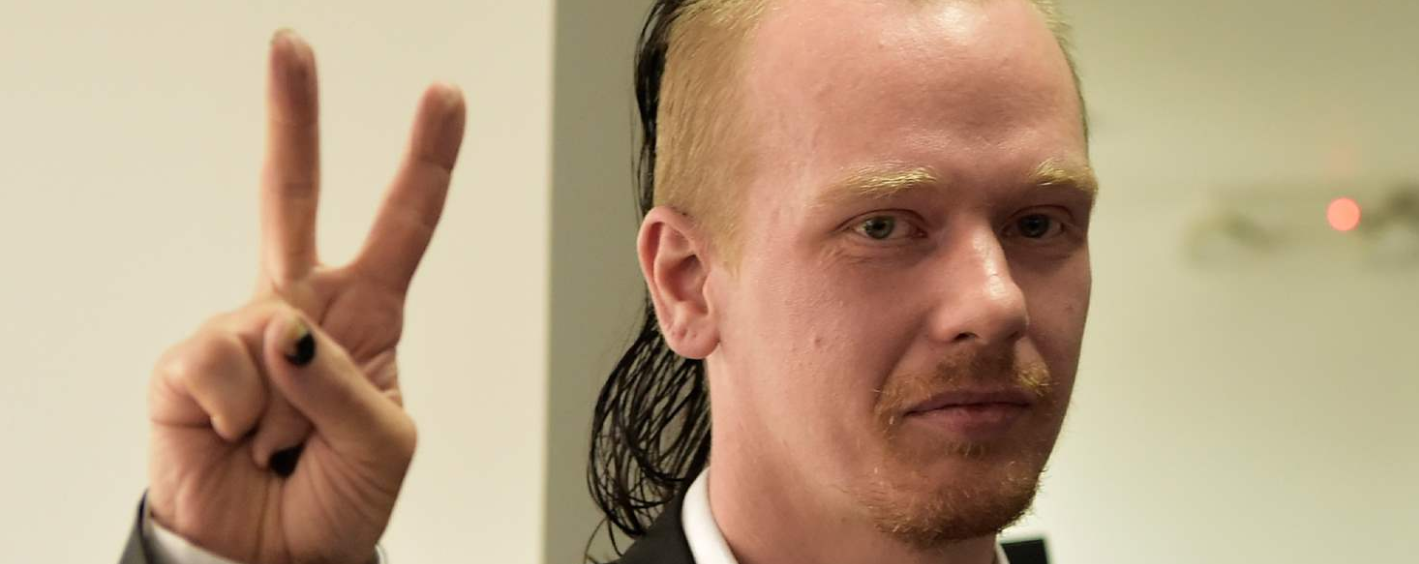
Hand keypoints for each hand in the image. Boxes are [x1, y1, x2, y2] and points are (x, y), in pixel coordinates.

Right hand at [145, 30, 465, 563]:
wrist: (272, 560)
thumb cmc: (339, 502)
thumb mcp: (384, 443)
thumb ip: (348, 381)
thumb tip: (284, 329)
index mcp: (368, 318)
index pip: (403, 226)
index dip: (425, 162)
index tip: (444, 98)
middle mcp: (301, 311)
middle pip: (292, 196)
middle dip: (293, 118)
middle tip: (291, 46)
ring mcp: (242, 333)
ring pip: (266, 320)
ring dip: (285, 404)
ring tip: (279, 445)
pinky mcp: (186, 367)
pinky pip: (217, 362)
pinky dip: (237, 413)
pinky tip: (237, 438)